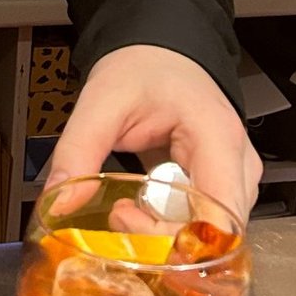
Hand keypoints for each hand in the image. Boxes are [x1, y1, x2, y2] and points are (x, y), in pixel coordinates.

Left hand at [47, 45, 261, 221]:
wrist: (159, 52)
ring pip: (210, 235)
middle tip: (120, 215)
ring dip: (164, 235)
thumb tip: (58, 203)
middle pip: (218, 234)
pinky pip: (200, 224)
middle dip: (165, 242)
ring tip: (126, 207)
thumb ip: (78, 151)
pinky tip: (140, 206)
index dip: (177, 240)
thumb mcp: (101, 102)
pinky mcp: (219, 184)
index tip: (128, 220)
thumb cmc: (144, 69)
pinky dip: (167, 225)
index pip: (219, 218)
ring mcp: (233, 177)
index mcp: (218, 139)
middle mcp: (238, 164)